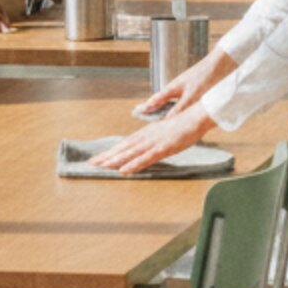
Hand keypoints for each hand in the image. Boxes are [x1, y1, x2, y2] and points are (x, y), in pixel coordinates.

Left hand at [90, 99, 215, 173]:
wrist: (196, 117)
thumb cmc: (184, 125)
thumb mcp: (166, 132)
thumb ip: (155, 139)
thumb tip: (148, 146)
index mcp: (146, 133)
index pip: (125, 144)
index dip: (111, 151)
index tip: (99, 157)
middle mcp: (146, 137)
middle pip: (123, 148)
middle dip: (106, 156)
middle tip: (91, 163)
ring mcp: (153, 143)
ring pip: (130, 153)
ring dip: (114, 160)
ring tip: (101, 166)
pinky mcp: (162, 148)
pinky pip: (145, 159)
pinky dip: (133, 165)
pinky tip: (123, 170)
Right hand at [133, 46, 237, 119]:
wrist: (221, 64)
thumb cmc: (205, 78)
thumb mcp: (191, 96)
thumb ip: (179, 109)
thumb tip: (166, 121)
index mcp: (172, 88)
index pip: (155, 100)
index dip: (146, 107)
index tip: (136, 112)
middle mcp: (177, 87)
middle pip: (162, 99)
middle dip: (153, 107)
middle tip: (143, 112)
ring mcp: (187, 87)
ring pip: (173, 100)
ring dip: (167, 107)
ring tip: (161, 114)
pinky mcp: (196, 89)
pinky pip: (184, 100)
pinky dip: (180, 106)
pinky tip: (183, 111)